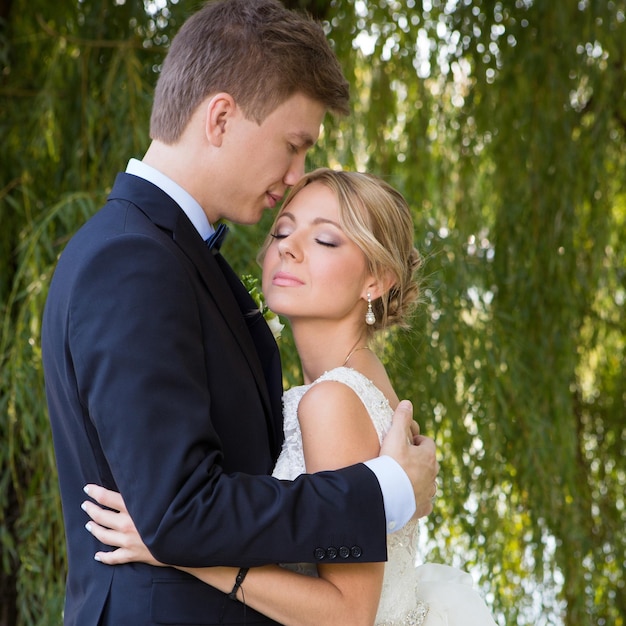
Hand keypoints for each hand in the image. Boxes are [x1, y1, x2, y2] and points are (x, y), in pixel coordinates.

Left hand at [82, 484, 165, 566]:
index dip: (95, 492)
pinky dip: (104, 557)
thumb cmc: (172, 514)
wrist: (182, 539)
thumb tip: (134, 485)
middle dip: (91, 510)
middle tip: (85, 505)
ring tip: (88, 525)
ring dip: (94, 529)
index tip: (87, 489)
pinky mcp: (132, 554)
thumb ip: (144, 495)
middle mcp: (127, 524)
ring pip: (103, 536)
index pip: (107, 498)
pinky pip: (113, 557)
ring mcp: (128, 541)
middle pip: (101, 516)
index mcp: (133, 508)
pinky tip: (97, 555)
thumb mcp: (158, 500)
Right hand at [379, 400, 438, 518]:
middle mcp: (432, 475)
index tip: (406, 442)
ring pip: (429, 484)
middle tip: (404, 459)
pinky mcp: (422, 508)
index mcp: (428, 457)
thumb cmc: (391, 463)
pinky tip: (408, 497)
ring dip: (421, 480)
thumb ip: (401, 418)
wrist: (386, 493)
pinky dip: (419, 499)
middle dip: (420, 460)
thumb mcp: (394, 436)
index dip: (417, 441)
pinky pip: (425, 503)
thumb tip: (407, 403)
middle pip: (430, 464)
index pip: (427, 443)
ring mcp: (428, 492)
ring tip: (405, 478)